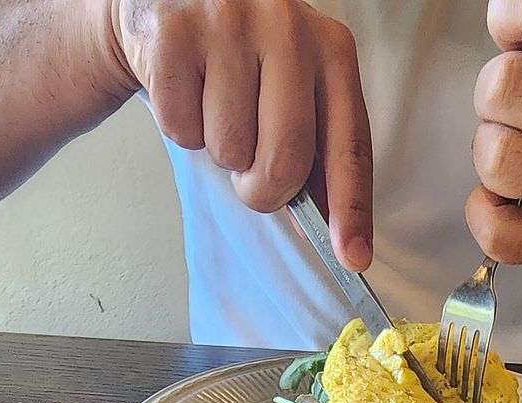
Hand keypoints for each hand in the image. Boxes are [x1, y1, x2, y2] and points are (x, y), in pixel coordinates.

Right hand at [109, 0, 372, 267]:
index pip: (349, 146)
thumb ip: (314, 152)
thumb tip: (328, 230)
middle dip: (262, 189)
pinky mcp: (175, 31)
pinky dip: (181, 128)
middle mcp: (289, 28)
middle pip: (285, 162)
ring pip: (229, 149)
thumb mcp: (292, 91)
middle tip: (249, 172)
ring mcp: (230, 23)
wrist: (169, 2)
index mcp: (332, 50)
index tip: (352, 258)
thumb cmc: (242, 60)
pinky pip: (182, 128)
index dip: (350, 209)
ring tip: (216, 108)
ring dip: (218, 151)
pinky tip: (187, 90)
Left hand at [468, 0, 521, 282]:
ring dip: (489, 155)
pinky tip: (513, 204)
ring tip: (521, 162)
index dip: (511, 18)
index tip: (517, 41)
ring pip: (492, 154)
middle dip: (493, 97)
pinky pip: (486, 220)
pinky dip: (485, 210)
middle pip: (503, 85)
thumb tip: (503, 16)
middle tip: (518, 116)